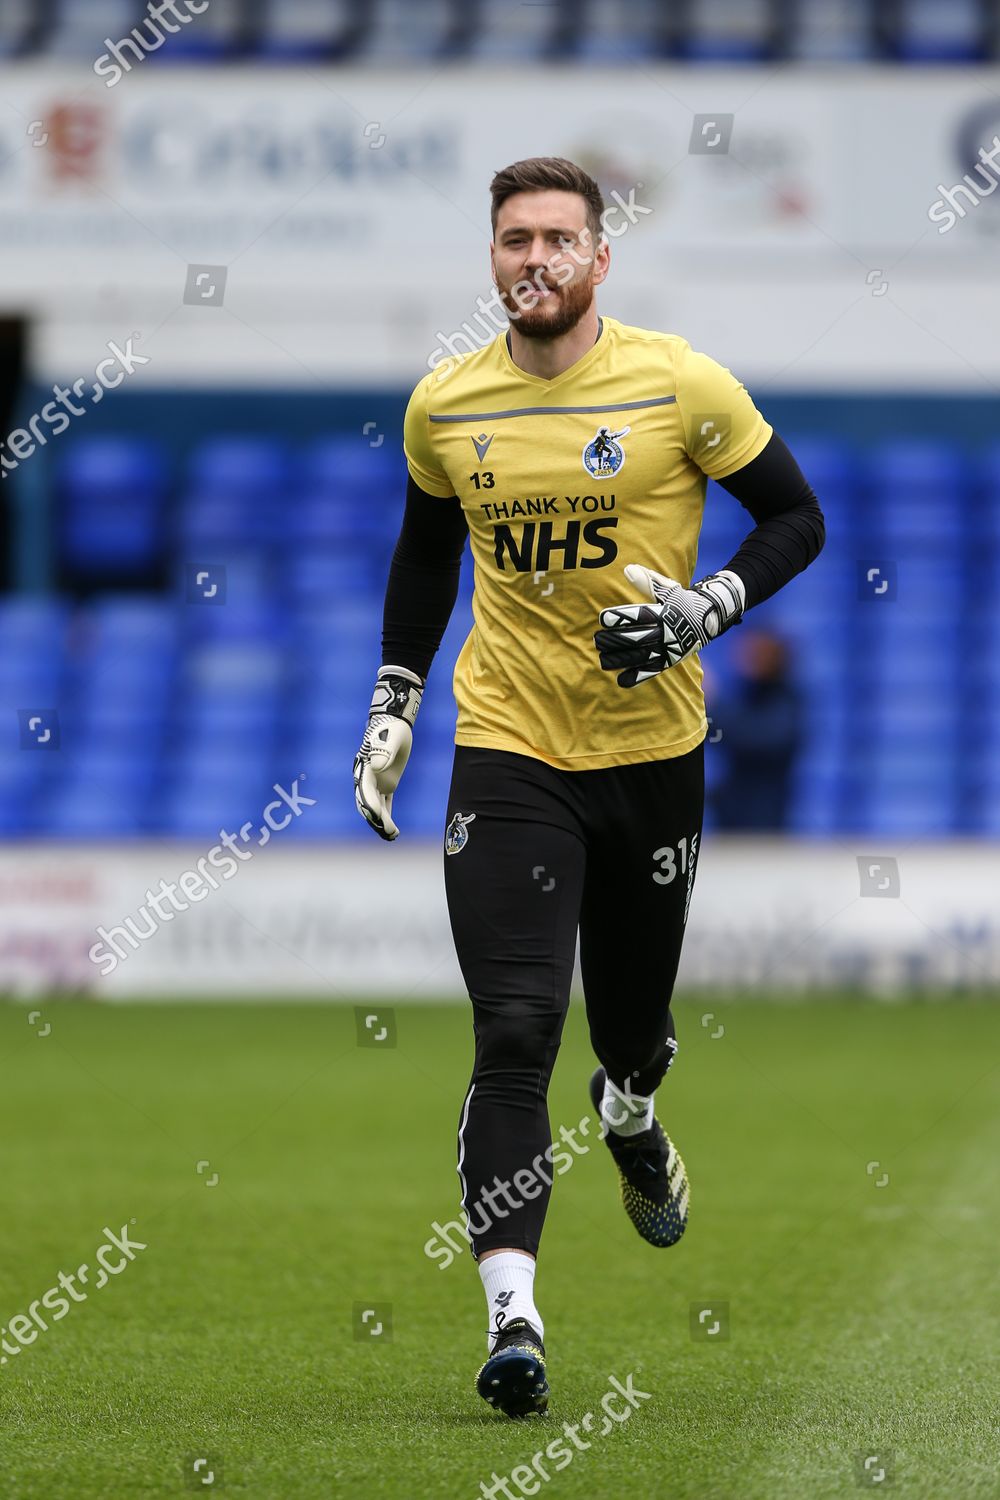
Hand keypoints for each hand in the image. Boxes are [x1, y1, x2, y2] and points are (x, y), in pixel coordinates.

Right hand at [353, 666, 422, 839]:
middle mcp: (366, 778)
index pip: (365, 792)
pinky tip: (393, 831)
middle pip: (367, 804)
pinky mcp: (385, 784)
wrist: (394, 722)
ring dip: (381, 823)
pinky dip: (387, 817)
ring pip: (375, 807)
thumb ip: (384, 751)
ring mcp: (375, 782)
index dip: (371, 806)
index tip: (381, 819)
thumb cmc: (392, 728)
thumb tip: (378, 766)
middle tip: (390, 833)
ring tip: (393, 837)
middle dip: (376, 820)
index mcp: (365, 768)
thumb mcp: (391, 738)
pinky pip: (384, 804)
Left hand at [594, 563, 744, 687]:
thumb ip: (647, 581)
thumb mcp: (668, 589)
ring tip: (603, 659)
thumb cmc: (682, 601)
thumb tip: (627, 569)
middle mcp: (666, 631)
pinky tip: (621, 679)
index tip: (603, 618)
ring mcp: (669, 648)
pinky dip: (638, 676)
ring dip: (621, 659)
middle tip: (597, 640)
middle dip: (615, 640)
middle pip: (637, 637)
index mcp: (664, 612)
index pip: (639, 615)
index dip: (621, 617)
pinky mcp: (670, 660)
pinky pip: (653, 670)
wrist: (709, 619)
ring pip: (642, 656)